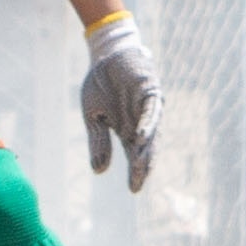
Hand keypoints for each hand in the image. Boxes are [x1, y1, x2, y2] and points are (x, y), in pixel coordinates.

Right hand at [79, 12, 162, 192]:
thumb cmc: (100, 85)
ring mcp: (147, 108)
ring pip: (151, 132)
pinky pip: (151, 110)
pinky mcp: (149, 92)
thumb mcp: (93, 116)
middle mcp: (141, 122)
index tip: (134, 189)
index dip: (136, 172)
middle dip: (143, 166)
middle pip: (146, 149)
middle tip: (138, 182)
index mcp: (127, 130)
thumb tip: (100, 171)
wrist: (105, 56)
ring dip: (146, 149)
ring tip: (140, 165)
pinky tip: (140, 137)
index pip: (135, 156)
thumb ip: (98, 141)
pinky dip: (146, 124)